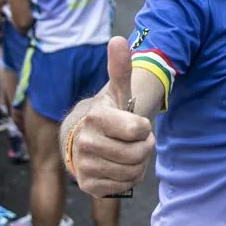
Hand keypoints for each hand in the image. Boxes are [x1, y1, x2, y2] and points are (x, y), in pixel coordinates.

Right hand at [66, 37, 153, 196]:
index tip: (135, 124)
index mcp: (96, 117)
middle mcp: (85, 142)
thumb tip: (118, 40)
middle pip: (138, 154)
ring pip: (133, 172)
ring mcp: (85, 165)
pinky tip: (117, 167)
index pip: (139, 130)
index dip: (144, 128)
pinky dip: (128, 179)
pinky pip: (124, 186)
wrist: (80, 139)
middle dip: (143, 147)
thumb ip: (120, 68)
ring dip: (138, 164)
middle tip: (133, 141)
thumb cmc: (107, 115)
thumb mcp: (117, 92)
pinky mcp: (87, 185)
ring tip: (126, 152)